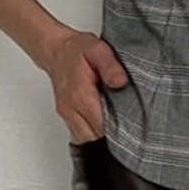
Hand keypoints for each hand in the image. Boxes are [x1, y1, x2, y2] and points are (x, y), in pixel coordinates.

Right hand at [45, 29, 128, 143]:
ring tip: (116, 121)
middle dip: (112, 133)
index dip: (119, 127)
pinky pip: (80, 135)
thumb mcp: (98, 49)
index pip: (102, 126)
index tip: (132, 120)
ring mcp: (67, 114)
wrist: (57, 50)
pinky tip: (104, 121)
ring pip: (87, 140)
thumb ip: (110, 66)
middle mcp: (71, 108)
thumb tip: (120, 82)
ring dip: (102, 135)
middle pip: (95, 137)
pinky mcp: (66, 116)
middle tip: (127, 121)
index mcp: (80, 94)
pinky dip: (93, 133)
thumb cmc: (77, 50)